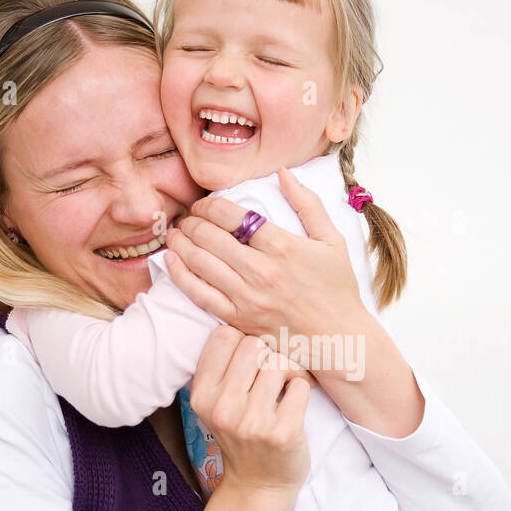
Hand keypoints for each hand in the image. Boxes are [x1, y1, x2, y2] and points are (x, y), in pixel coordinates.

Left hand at [161, 166, 370, 359]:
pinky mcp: (238, 319)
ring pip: (200, 263)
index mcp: (282, 246)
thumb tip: (282, 172)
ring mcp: (247, 298)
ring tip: (176, 234)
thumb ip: (307, 203)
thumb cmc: (338, 289)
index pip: (231, 216)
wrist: (339, 337)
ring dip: (181, 244)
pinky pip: (200, 295)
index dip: (208, 205)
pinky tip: (171, 261)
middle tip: (188, 218)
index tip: (203, 204)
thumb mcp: (332, 240)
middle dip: (191, 221)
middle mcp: (261, 271)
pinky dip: (180, 275)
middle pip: (209, 237)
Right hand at [190, 323, 311, 496]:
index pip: (224, 335)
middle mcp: (223, 407)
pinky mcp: (282, 432)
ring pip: (280, 362)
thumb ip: (221, 366)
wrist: (259, 484)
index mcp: (202, 394)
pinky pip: (301, 385)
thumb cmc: (241, 434)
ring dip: (288, 374)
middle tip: (269, 379)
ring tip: (281, 393)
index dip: (242, 343)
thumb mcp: (216, 403)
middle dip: (266, 356)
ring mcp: (252, 422)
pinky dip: (302, 391)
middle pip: (255, 344)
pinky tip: (292, 408)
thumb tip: (237, 313)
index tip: (248, 363)